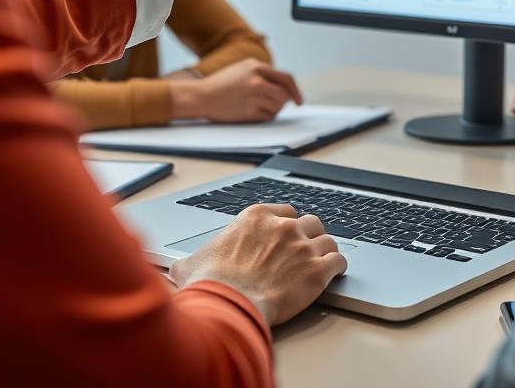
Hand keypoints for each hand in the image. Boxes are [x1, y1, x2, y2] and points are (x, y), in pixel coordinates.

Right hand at [169, 58, 302, 122]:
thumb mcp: (242, 68)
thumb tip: (285, 87)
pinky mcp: (249, 111)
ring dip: (273, 109)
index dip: (295, 90)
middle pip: (284, 94)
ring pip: (278, 106)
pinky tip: (253, 113)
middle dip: (283, 102)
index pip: (286, 78)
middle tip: (274, 104)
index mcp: (256, 66)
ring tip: (258, 107)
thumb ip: (263, 73)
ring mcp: (254, 96)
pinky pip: (268, 116)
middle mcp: (257, 80)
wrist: (201, 96)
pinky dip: (265, 116)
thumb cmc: (220, 84)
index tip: (298, 99)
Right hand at [169, 203, 346, 324]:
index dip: (288, 225)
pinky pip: (338, 262)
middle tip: (306, 250)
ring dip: (326, 251)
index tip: (287, 236)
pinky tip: (334, 274)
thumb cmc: (211, 284)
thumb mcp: (190, 264)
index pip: (286, 211)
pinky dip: (338, 268)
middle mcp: (283, 227)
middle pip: (311, 222)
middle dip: (310, 236)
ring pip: (328, 241)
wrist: (228, 304)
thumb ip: (190, 259)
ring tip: (323, 262)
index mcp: (256, 218)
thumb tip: (176, 267)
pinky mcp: (317, 270)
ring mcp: (302, 247)